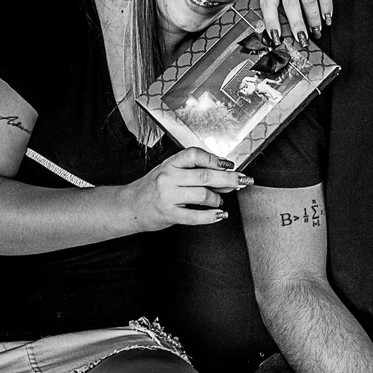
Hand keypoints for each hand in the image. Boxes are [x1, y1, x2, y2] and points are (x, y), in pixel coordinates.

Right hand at [124, 147, 251, 229]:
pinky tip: (219, 215)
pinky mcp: (168, 214)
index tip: (229, 164)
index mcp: (170, 164)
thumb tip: (223, 174)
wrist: (129, 205)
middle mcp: (168, 177)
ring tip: (220, 201)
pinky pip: (194, 216)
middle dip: (229, 179)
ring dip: (217, 199)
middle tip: (243, 180)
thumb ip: (192, 171)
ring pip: (202, 195)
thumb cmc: (152, 187)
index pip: (195, 155)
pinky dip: (210, 216)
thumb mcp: (168, 171)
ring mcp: (168, 196)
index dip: (215, 159)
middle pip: (205, 176)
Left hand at [260, 0, 333, 45]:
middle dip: (297, 25)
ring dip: (314, 19)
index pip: (268, 3)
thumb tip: (279, 29)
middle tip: (302, 40)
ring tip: (317, 31)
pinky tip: (327, 17)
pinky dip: (326, 7)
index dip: (271, 22)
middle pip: (291, 3)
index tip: (276, 38)